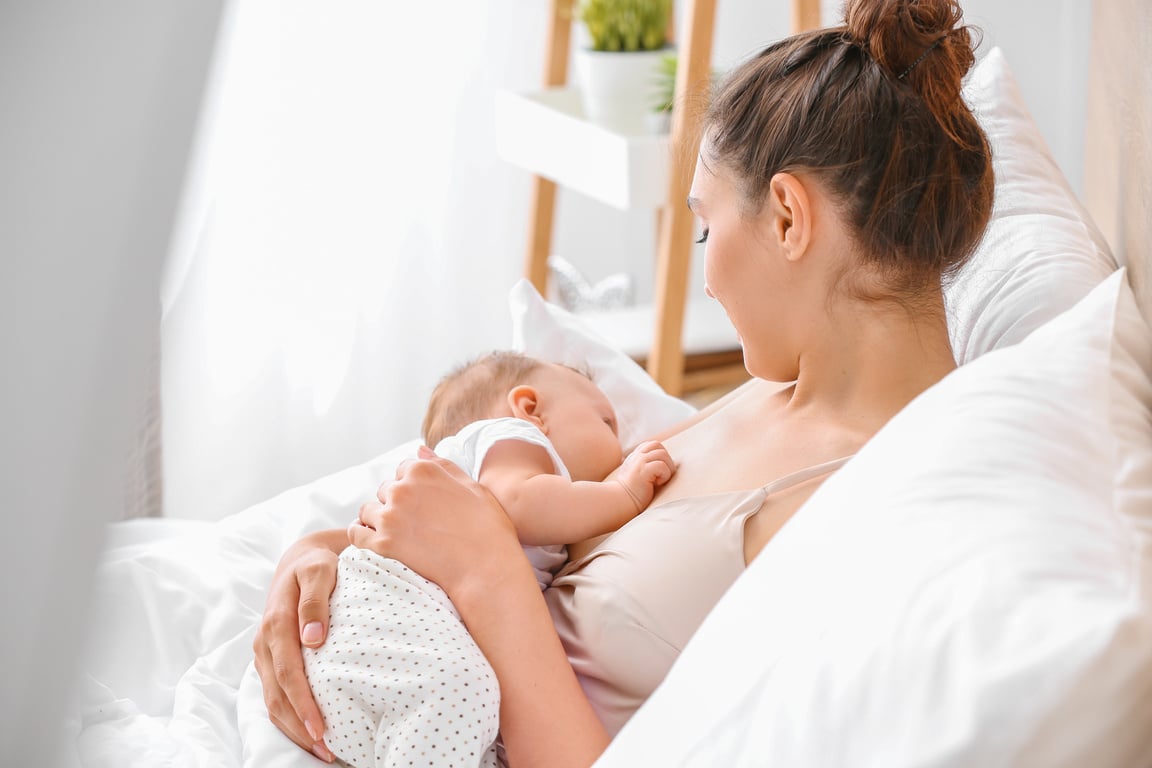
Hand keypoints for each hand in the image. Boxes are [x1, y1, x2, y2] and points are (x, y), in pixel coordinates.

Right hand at [253, 533, 341, 762]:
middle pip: (277, 696)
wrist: (303, 558)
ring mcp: (265, 654)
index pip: (288, 673)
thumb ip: (315, 599)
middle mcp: (265, 643)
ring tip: (323, 750)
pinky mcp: (271, 659)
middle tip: (328, 752)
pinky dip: (290, 717)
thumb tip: (312, 639)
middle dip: (300, 728)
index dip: (302, 703)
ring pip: (273, 700)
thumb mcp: (320, 569)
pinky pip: (276, 694)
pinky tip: (311, 732)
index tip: (322, 728)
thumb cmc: (317, 564)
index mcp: (275, 623)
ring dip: (294, 729)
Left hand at [349, 446, 526, 600]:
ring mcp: (390, 516)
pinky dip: (361, 536)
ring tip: (398, 535)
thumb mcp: (472, 486)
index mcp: (423, 470)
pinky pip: (356, 534)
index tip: (423, 504)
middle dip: (395, 503)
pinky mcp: (383, 543)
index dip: (412, 486)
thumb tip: (419, 450)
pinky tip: (375, 542)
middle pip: (385, 490)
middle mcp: (402, 488)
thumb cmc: (487, 527)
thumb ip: (442, 465)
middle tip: (415, 523)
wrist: (486, 567)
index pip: (402, 470)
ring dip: (378, 520)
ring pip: (368, 511)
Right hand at [615, 440, 675, 511]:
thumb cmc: (631, 493)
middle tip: (663, 475)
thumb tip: (662, 465)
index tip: (659, 470)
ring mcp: (639, 462)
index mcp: (634, 456)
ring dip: (667, 468)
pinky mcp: (643, 471)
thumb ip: (644, 466)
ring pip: (663, 454)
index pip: (652, 444)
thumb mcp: (636, 474)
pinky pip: (661, 466)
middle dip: (666, 460)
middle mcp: (636, 456)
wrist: (621, 502)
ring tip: (661, 480)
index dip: (660, 454)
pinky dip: (665, 475)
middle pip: (658, 446)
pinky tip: (657, 484)